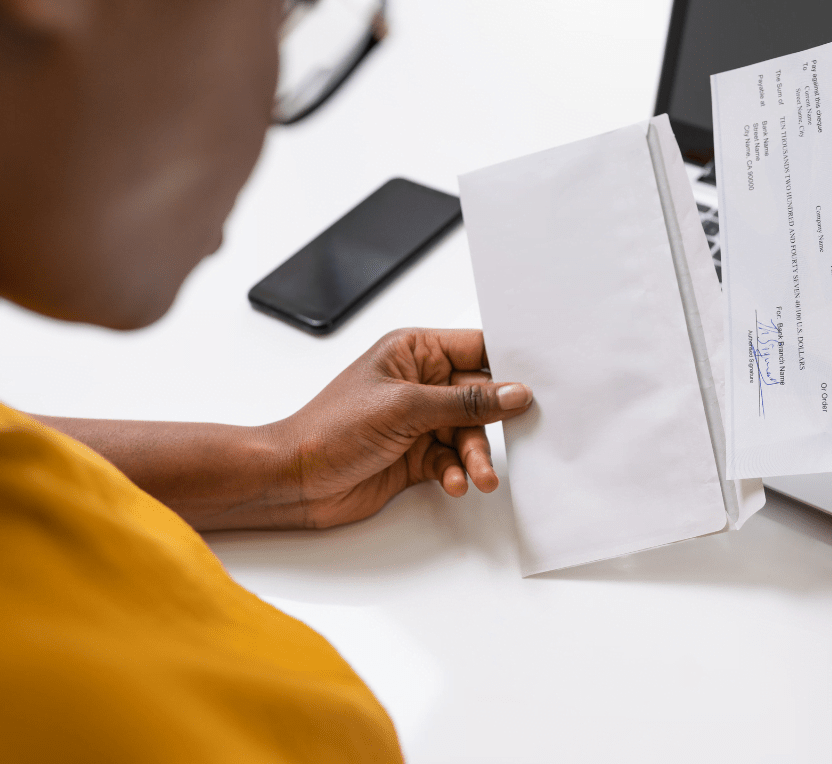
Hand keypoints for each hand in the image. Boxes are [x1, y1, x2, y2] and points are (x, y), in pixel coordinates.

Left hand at [268, 328, 532, 527]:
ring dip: (475, 456)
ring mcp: (418, 420)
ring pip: (468, 434)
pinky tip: (451, 482)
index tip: (538, 383)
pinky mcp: (415, 454)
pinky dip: (455, 472)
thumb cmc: (330, 429)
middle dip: (492, 423)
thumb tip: (514, 393)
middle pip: (480, 397)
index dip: (508, 365)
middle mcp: (419, 382)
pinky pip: (451, 460)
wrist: (293, 480)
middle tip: (511, 441)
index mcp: (414, 351)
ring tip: (478, 476)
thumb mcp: (405, 408)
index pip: (476, 349)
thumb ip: (465, 402)